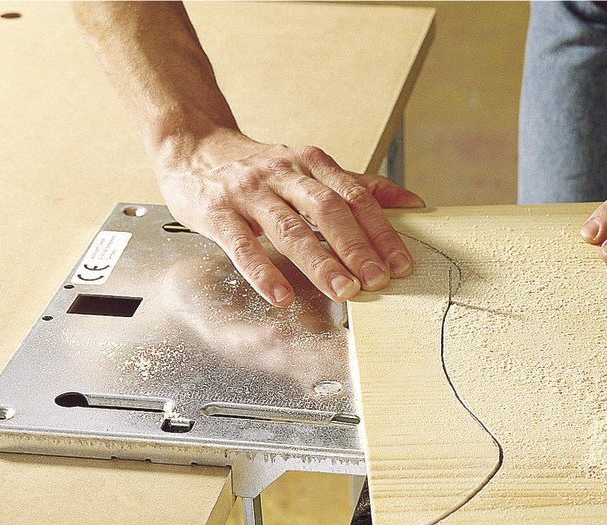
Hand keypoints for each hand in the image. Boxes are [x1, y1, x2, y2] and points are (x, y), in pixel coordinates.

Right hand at [156, 128, 423, 305]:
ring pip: (289, 228)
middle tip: (378, 281)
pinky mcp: (217, 212)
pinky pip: (242, 244)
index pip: (355, 198)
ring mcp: (249, 193)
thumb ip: (359, 186)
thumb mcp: (310, 169)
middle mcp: (283, 174)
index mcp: (312, 164)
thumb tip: (413, 204)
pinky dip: (262, 272)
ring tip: (344, 291)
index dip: (381, 232)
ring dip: (320, 262)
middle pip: (327, 210)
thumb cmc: (259, 169)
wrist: (193, 148)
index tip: (402, 264)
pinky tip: (281, 295)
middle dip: (356, 247)